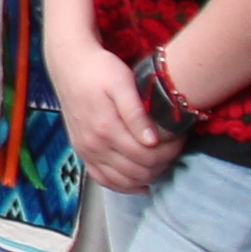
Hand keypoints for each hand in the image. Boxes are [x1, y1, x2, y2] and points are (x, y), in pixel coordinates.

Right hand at [42, 13, 173, 194]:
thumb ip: (136, 113)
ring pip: (121, 180)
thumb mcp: (121, 82)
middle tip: (176, 148)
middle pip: (137, 171)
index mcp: (106, 128)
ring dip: (146, 177)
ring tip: (162, 162)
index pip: (146, 156)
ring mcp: (86, 150)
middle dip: (162, 164)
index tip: (181, 139)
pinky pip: (102, 179)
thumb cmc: (99, 69)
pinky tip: (140, 185)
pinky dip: (123, 186)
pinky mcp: (82, 151)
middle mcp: (94, 145)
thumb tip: (152, 141)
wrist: (69, 65)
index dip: (169, 153)